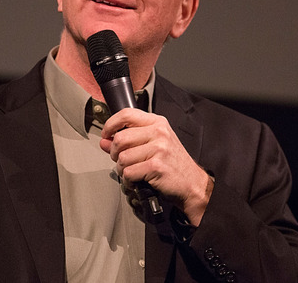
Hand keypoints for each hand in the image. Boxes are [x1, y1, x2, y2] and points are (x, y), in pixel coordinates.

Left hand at [100, 108, 211, 224]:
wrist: (193, 183)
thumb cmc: (173, 163)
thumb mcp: (153, 144)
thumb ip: (128, 140)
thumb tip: (104, 141)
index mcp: (157, 123)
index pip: (126, 114)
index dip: (110, 124)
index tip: (106, 134)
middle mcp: (159, 132)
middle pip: (120, 138)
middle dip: (114, 153)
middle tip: (120, 160)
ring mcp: (159, 149)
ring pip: (122, 157)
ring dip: (122, 169)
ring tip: (131, 171)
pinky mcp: (156, 166)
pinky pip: (128, 172)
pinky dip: (128, 180)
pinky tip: (136, 180)